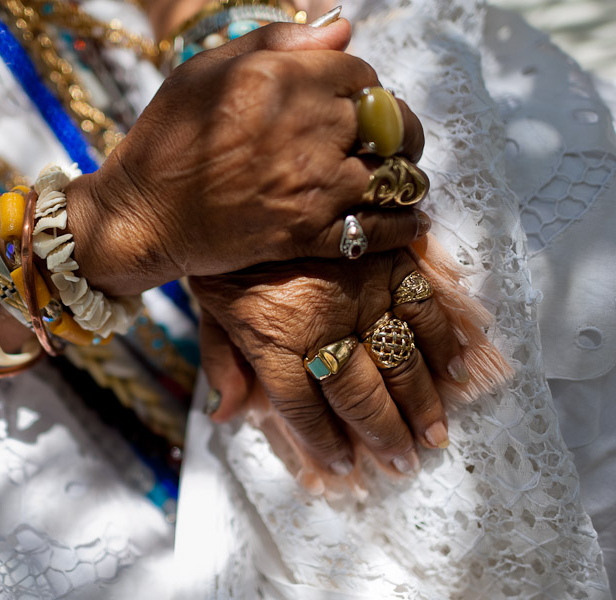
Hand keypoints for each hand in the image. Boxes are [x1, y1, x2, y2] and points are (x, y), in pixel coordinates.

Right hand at [67, 20, 427, 295]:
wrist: (142, 215)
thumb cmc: (166, 138)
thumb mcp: (204, 71)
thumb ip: (274, 42)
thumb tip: (342, 30)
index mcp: (281, 81)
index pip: (361, 73)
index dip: (361, 85)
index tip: (350, 101)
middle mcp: (306, 130)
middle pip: (390, 120)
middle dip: (393, 127)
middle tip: (387, 139)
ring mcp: (311, 187)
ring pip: (393, 175)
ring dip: (402, 175)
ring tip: (396, 179)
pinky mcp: (307, 235)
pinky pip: (377, 230)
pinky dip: (401, 226)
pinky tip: (407, 220)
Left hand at [191, 251, 466, 475]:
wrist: (245, 180)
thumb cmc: (227, 253)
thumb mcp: (211, 307)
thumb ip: (222, 363)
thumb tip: (225, 417)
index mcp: (272, 337)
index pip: (303, 408)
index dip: (325, 442)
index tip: (345, 465)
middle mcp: (320, 321)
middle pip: (359, 393)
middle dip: (384, 435)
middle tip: (404, 462)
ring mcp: (359, 289)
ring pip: (398, 358)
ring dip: (422, 402)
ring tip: (435, 436)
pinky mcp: (387, 257)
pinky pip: (424, 304)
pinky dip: (444, 339)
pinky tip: (457, 369)